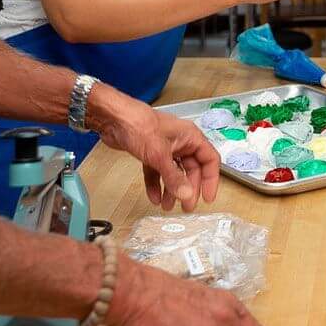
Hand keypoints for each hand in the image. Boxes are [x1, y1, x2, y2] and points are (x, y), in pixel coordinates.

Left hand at [90, 89, 219, 210]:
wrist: (114, 119)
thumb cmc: (139, 125)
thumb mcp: (160, 155)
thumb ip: (174, 177)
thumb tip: (187, 194)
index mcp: (190, 137)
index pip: (209, 160)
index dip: (211, 179)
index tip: (207, 197)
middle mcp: (180, 142)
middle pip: (192, 169)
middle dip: (188, 189)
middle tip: (186, 206)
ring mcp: (165, 147)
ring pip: (174, 172)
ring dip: (171, 189)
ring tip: (168, 205)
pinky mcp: (150, 152)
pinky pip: (157, 172)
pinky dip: (156, 184)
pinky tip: (154, 196)